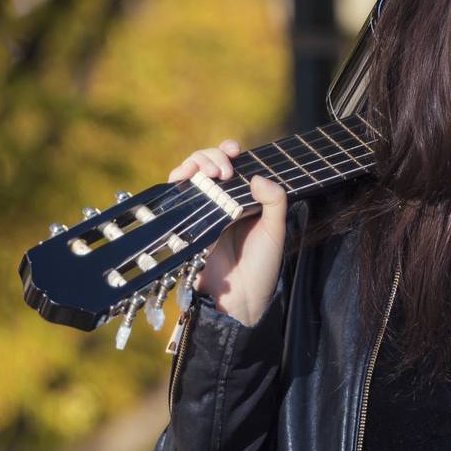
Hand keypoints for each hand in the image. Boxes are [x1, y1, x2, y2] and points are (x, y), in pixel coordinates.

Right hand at [167, 139, 288, 325]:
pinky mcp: (185, 224)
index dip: (228, 152)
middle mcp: (221, 202)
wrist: (240, 299)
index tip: (235, 151)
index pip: (232, 165)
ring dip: (195, 163)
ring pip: (190, 175)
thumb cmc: (261, 267)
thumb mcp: (275, 231)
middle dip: (211, 156)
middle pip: (207, 164)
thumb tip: (257, 176)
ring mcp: (202, 212)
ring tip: (210, 172)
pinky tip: (187, 178)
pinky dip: (177, 180)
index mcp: (243, 200)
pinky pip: (176, 196)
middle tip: (224, 170)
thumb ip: (275, 201)